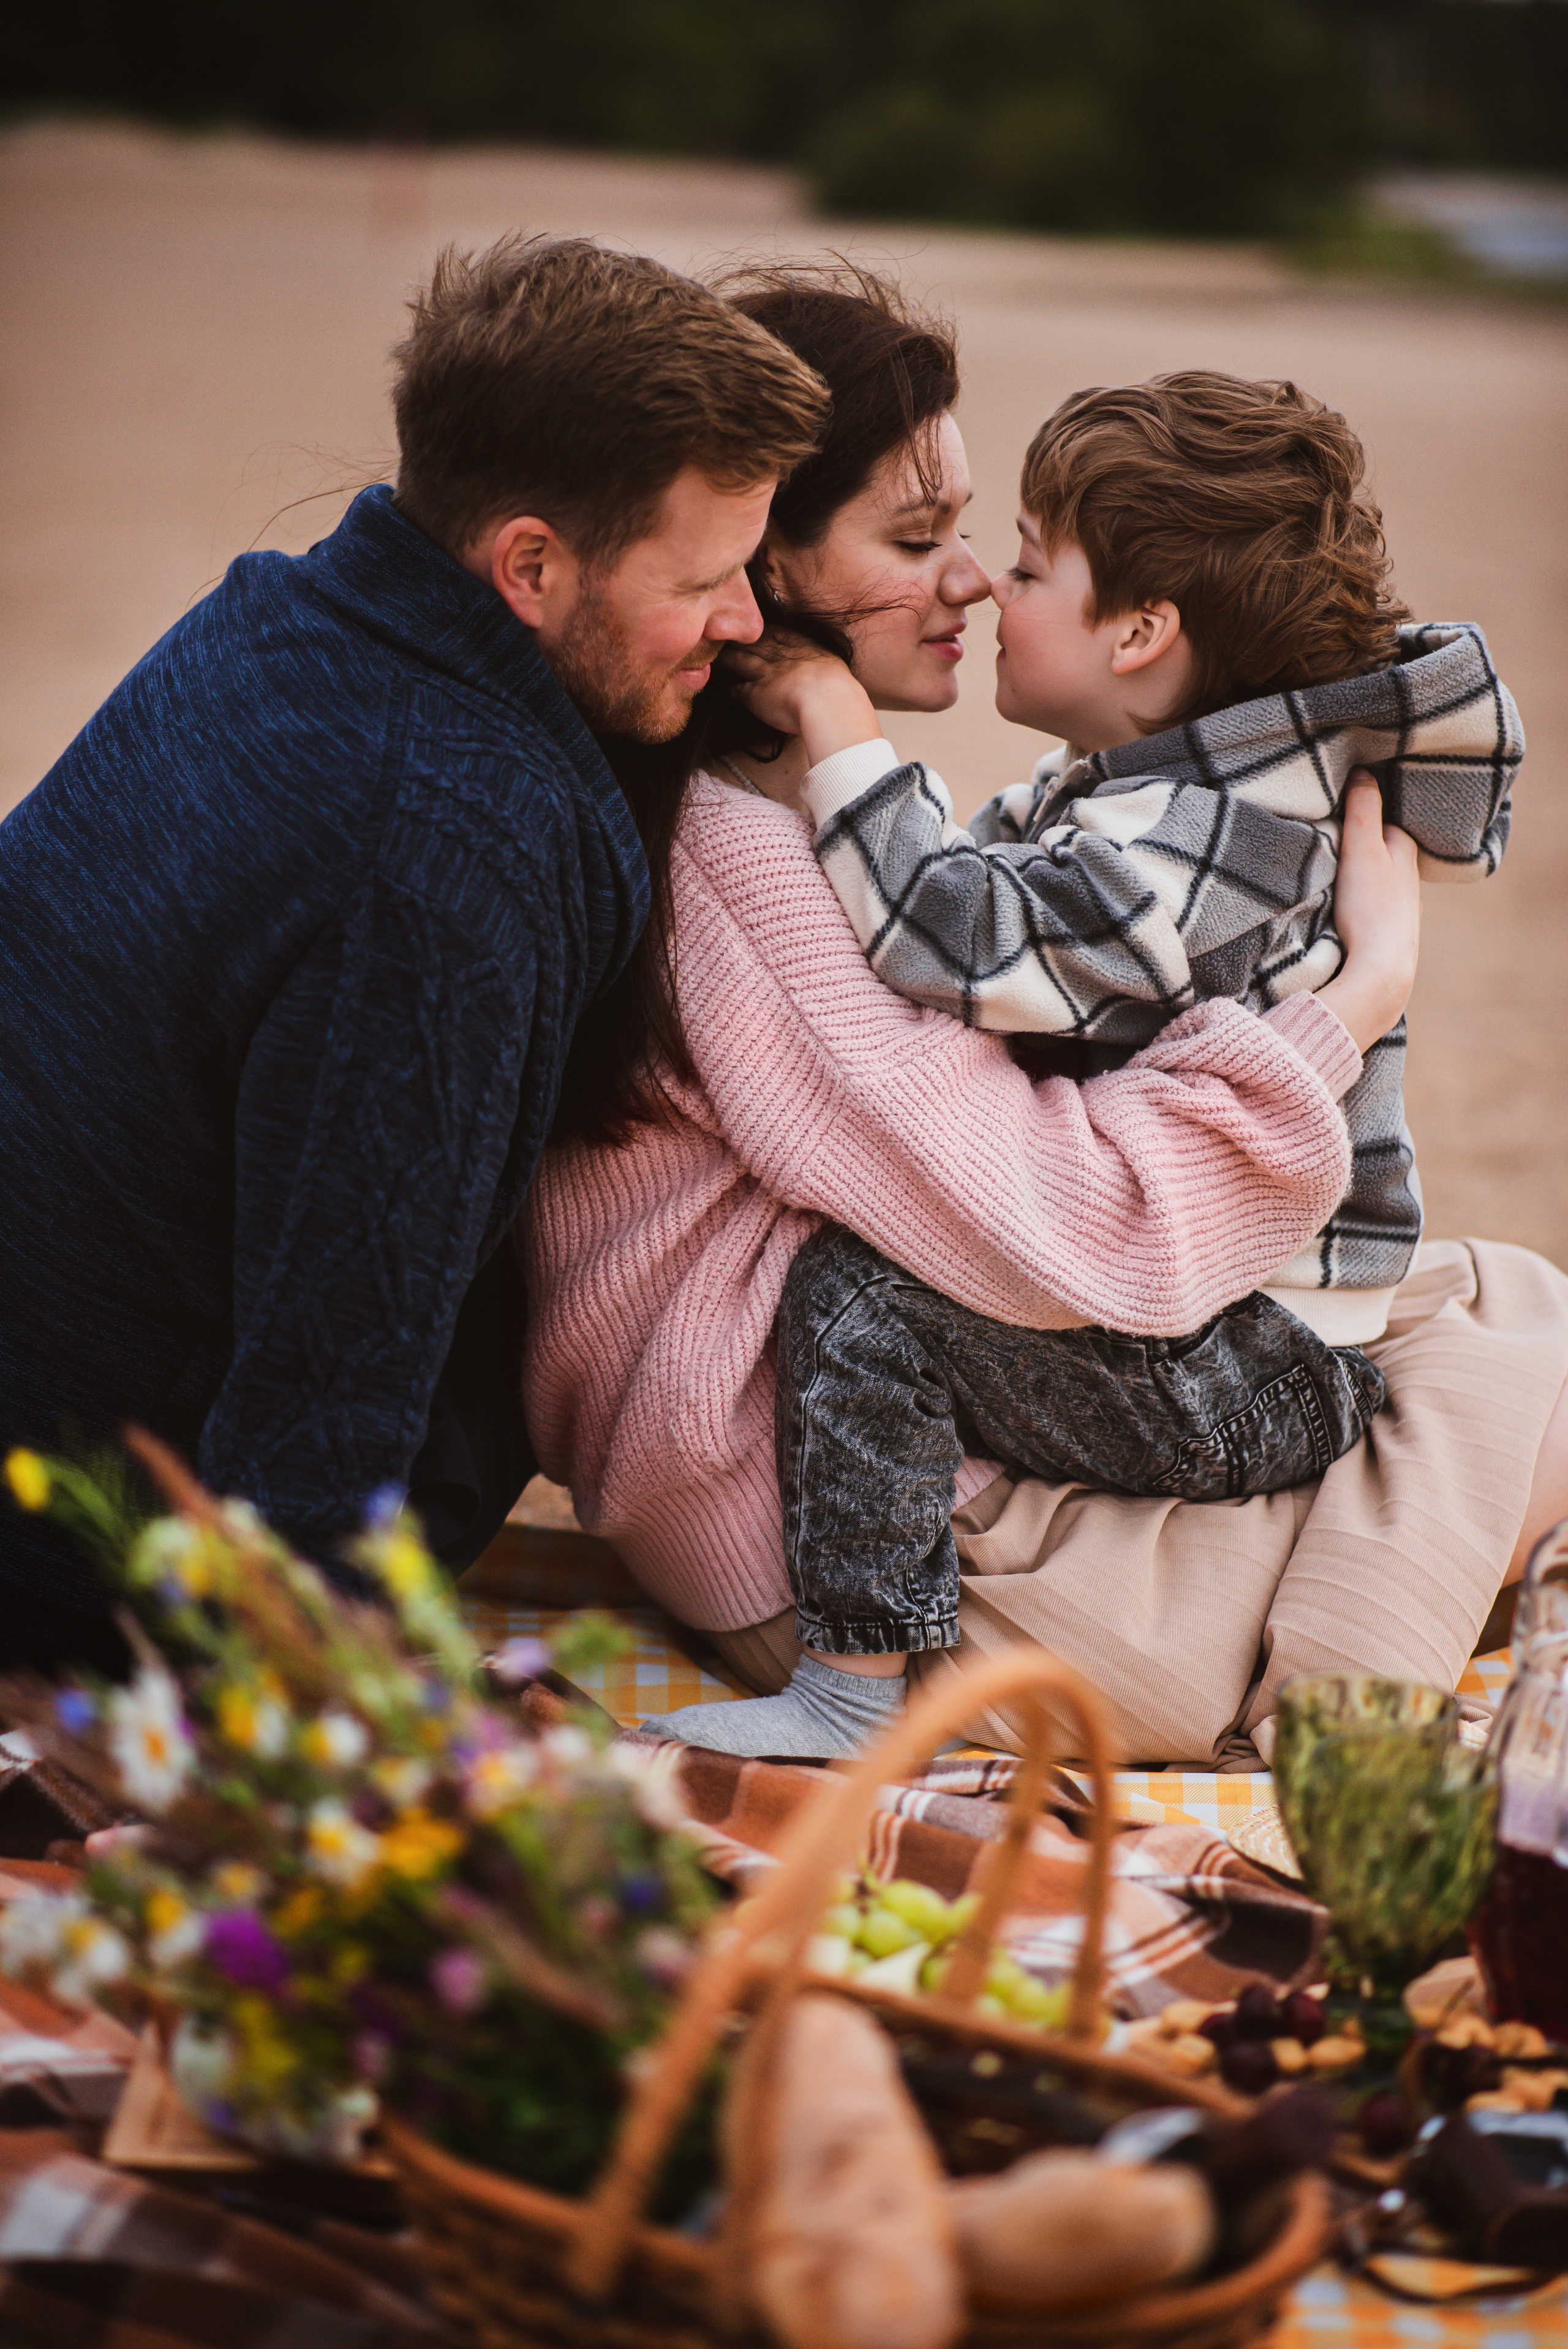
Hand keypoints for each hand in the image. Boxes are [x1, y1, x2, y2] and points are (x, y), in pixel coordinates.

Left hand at [722, 634, 881, 766]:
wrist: (828, 702)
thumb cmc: (840, 690)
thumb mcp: (834, 668)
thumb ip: (825, 666)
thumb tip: (828, 675)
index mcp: (801, 644)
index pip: (776, 632)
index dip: (764, 632)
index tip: (755, 630)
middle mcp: (779, 654)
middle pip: (753, 641)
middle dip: (739, 638)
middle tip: (725, 636)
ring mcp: (764, 671)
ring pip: (739, 659)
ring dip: (727, 658)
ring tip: (718, 657)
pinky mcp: (754, 693)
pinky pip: (736, 689)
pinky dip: (729, 689)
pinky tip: (724, 690)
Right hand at [1314, 772, 1420, 1053]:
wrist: (1379, 976)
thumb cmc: (1371, 910)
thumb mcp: (1362, 850)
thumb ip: (1363, 809)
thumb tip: (1365, 771)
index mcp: (1407, 854)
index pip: (1388, 821)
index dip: (1367, 809)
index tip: (1343, 801)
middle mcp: (1409, 881)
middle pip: (1384, 851)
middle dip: (1365, 842)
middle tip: (1334, 832)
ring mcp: (1399, 912)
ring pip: (1378, 881)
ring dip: (1361, 874)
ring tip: (1335, 867)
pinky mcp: (1385, 938)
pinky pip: (1370, 907)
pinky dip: (1359, 900)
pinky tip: (1343, 906)